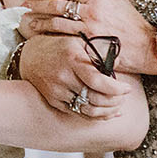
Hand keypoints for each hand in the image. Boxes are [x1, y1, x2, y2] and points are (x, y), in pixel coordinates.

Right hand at [18, 34, 133, 117]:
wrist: (30, 56)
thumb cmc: (59, 46)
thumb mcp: (78, 41)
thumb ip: (98, 50)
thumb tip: (119, 61)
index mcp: (72, 59)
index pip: (98, 82)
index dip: (116, 89)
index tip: (126, 88)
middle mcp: (63, 76)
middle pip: (96, 99)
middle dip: (115, 101)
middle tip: (123, 97)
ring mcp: (57, 91)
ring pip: (89, 111)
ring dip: (107, 111)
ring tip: (117, 106)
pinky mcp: (54, 101)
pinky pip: (79, 114)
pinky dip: (95, 116)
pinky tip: (105, 112)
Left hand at [20, 0, 156, 75]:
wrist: (147, 47)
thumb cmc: (131, 22)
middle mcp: (92, 11)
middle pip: (57, 5)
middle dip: (36, 3)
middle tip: (22, 4)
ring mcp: (90, 30)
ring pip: (57, 23)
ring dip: (39, 22)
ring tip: (27, 22)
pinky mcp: (90, 46)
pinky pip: (66, 40)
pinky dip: (52, 38)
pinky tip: (41, 38)